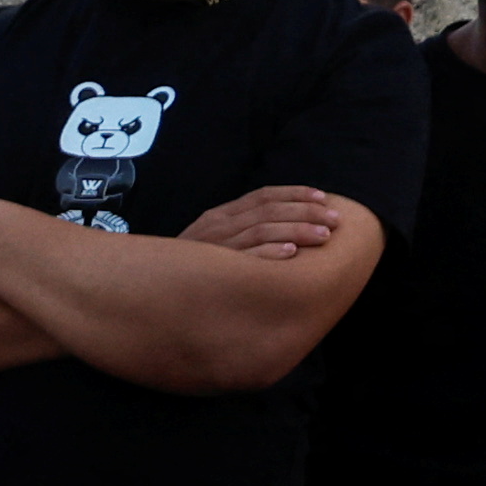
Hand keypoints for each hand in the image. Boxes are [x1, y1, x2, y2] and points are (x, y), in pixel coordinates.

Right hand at [177, 187, 350, 260]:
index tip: (323, 199)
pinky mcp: (211, 270)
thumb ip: (239, 232)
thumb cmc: (189, 272)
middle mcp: (217, 227)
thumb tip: (282, 225)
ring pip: (262, 230)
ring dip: (297, 231)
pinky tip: (292, 254)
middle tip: (335, 221)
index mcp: (219, 216)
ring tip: (324, 237)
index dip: (295, 194)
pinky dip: (269, 253)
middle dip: (306, 213)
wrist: (150, 291)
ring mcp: (214, 248)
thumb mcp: (211, 243)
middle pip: (269, 211)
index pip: (263, 196)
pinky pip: (245, 258)